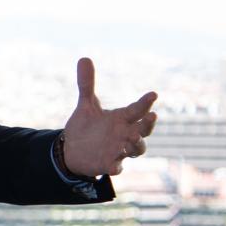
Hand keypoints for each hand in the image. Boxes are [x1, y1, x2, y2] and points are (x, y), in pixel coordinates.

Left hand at [62, 58, 157, 176]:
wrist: (72, 150)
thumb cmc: (86, 127)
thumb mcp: (86, 105)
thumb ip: (87, 84)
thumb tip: (84, 58)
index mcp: (122, 119)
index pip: (138, 109)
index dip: (145, 102)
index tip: (153, 94)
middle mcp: (124, 134)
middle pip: (143, 130)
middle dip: (148, 124)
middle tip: (152, 116)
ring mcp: (118, 150)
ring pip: (136, 149)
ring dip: (137, 144)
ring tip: (133, 138)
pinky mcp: (108, 164)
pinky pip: (116, 167)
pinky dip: (116, 166)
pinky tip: (114, 166)